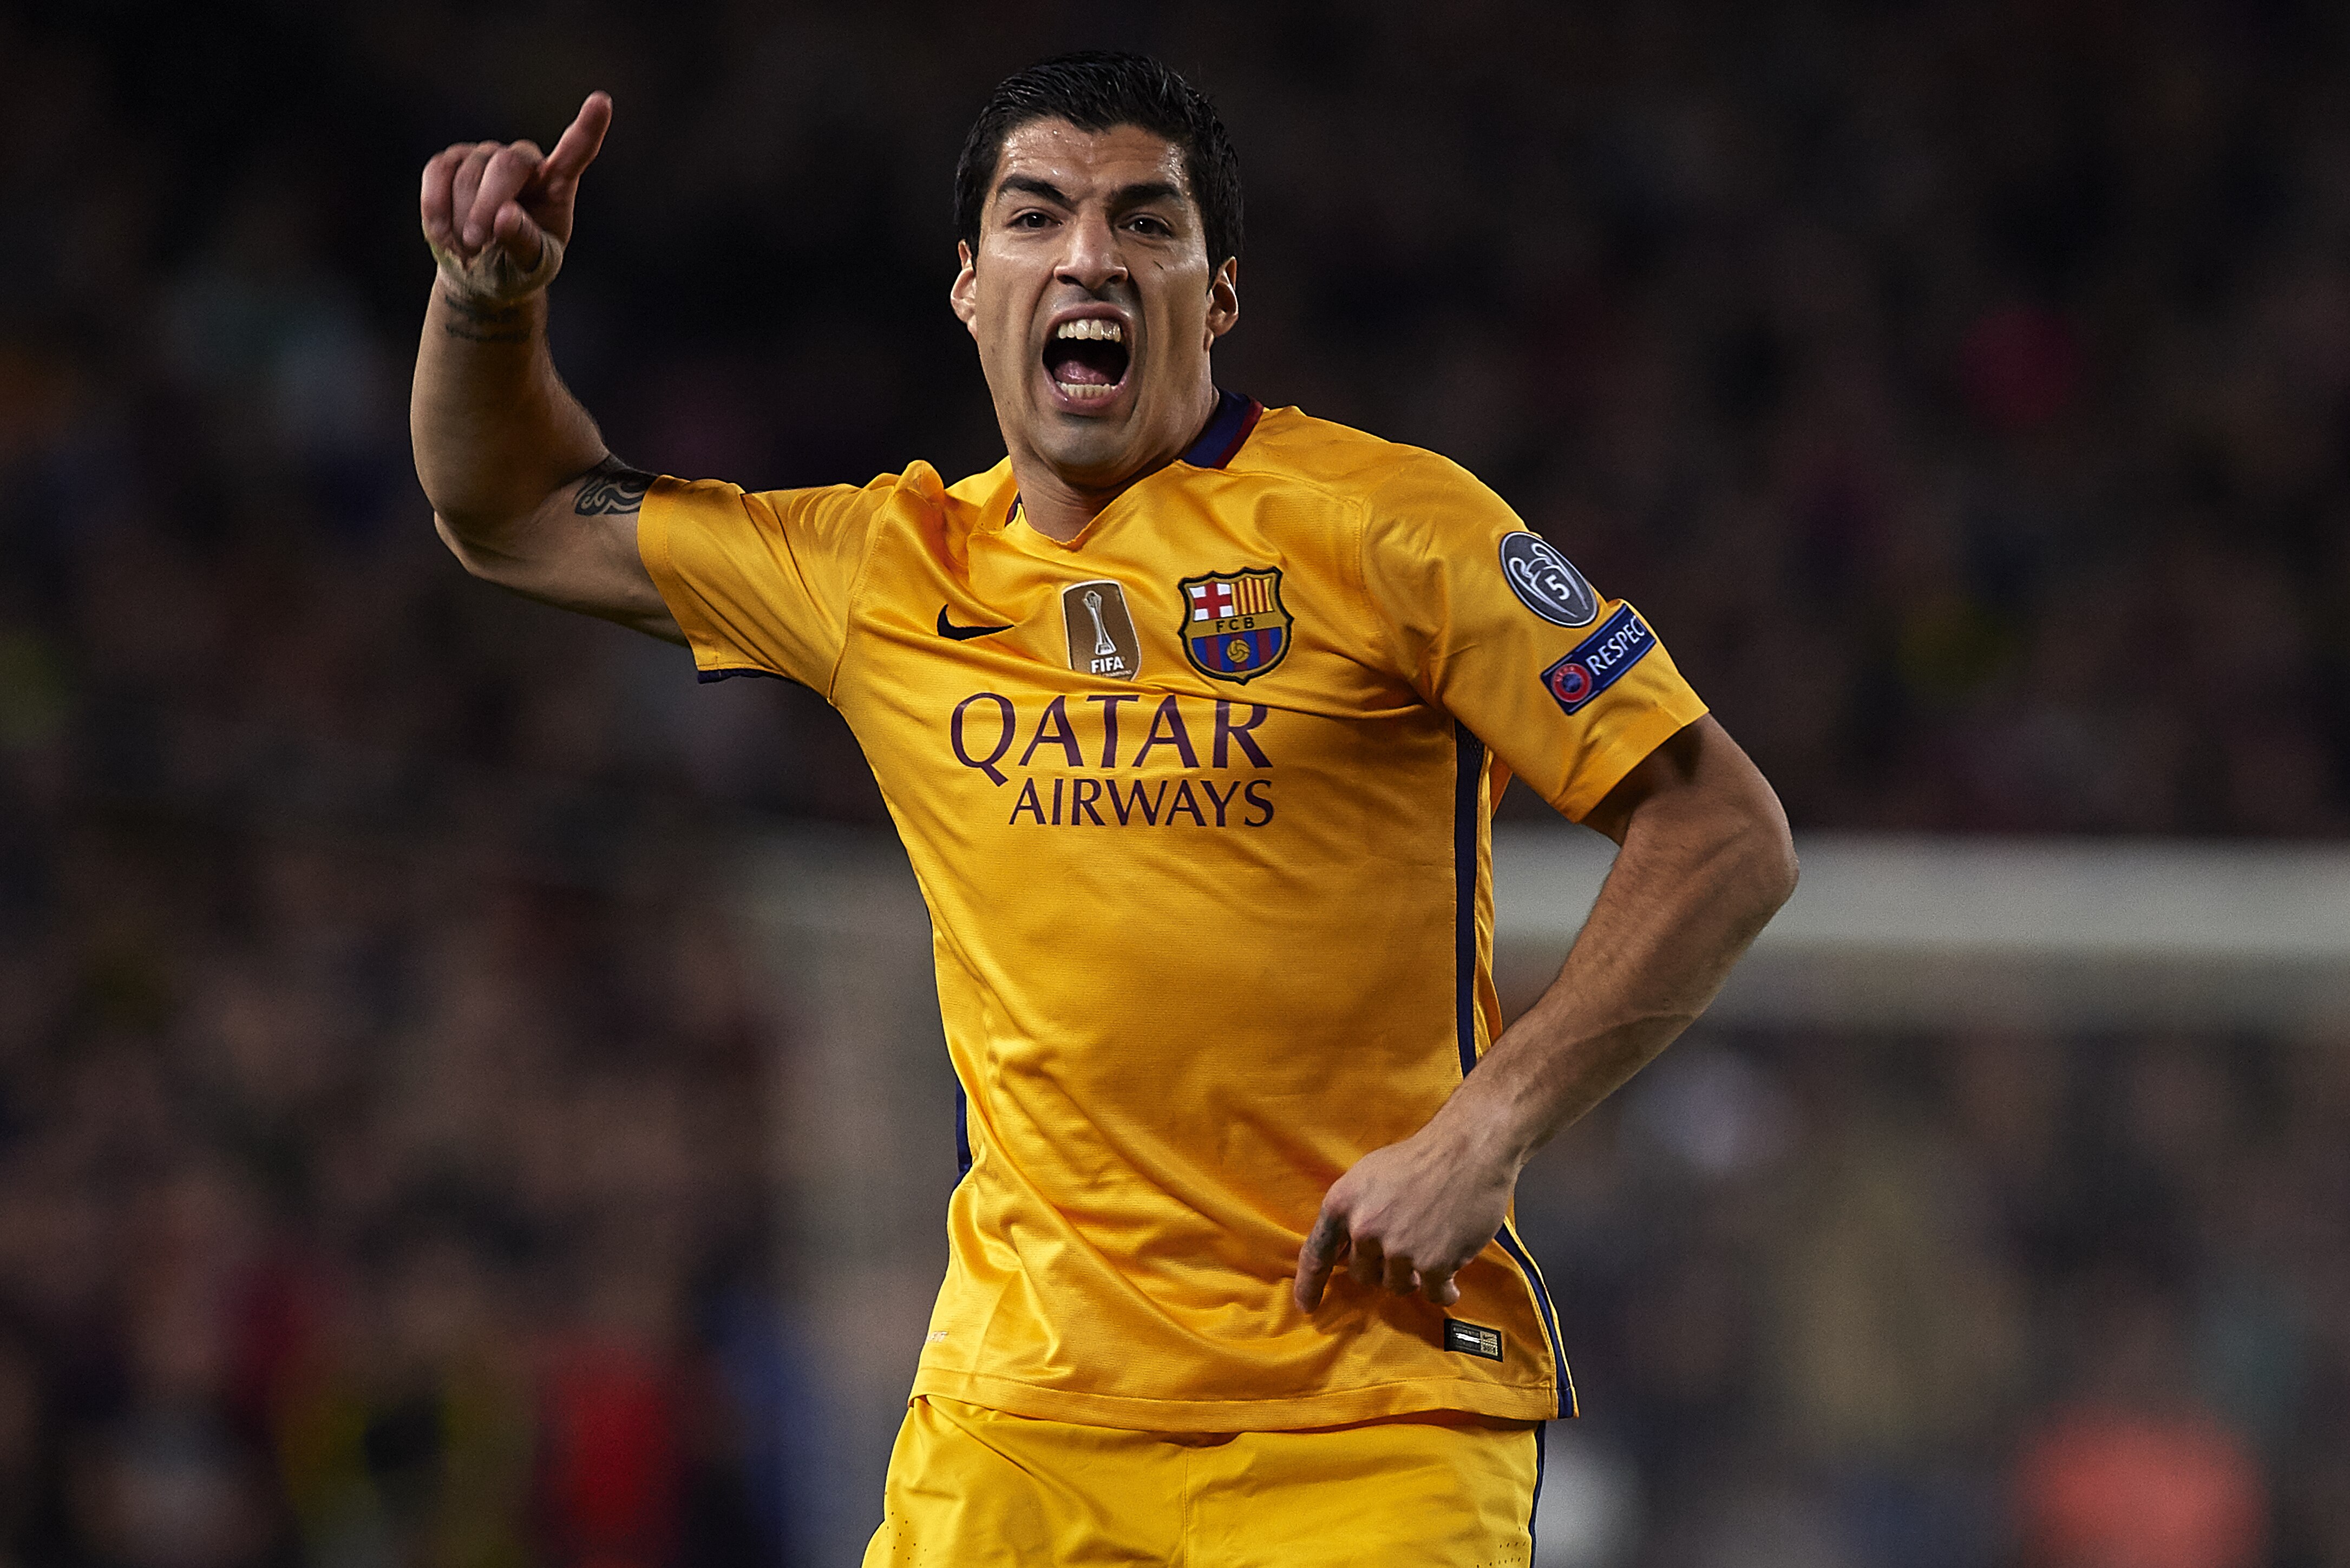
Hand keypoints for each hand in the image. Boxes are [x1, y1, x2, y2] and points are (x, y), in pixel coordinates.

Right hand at [420, 91, 611, 304]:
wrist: (479, 271)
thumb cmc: (516, 266)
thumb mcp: (531, 266)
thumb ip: (524, 242)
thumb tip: (504, 215)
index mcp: (557, 184)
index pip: (576, 151)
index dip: (588, 127)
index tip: (601, 102)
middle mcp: (525, 162)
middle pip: (507, 164)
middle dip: (487, 205)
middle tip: (478, 245)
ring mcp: (486, 156)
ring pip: (467, 172)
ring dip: (462, 219)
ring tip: (469, 250)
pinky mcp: (452, 161)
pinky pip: (438, 172)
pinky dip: (436, 206)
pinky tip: (443, 234)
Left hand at [1292, 1121, 1517, 1311]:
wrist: (1469, 1149)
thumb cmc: (1420, 1159)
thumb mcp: (1368, 1176)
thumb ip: (1352, 1212)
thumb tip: (1344, 1248)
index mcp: (1342, 1203)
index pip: (1316, 1253)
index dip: (1309, 1284)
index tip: (1306, 1306)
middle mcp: (1364, 1228)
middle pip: (1363, 1275)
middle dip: (1382, 1267)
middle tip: (1407, 1246)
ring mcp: (1398, 1248)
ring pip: (1396, 1286)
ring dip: (1414, 1277)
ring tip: (1432, 1250)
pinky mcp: (1433, 1263)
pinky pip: (1433, 1294)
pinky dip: (1443, 1290)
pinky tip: (1451, 1280)